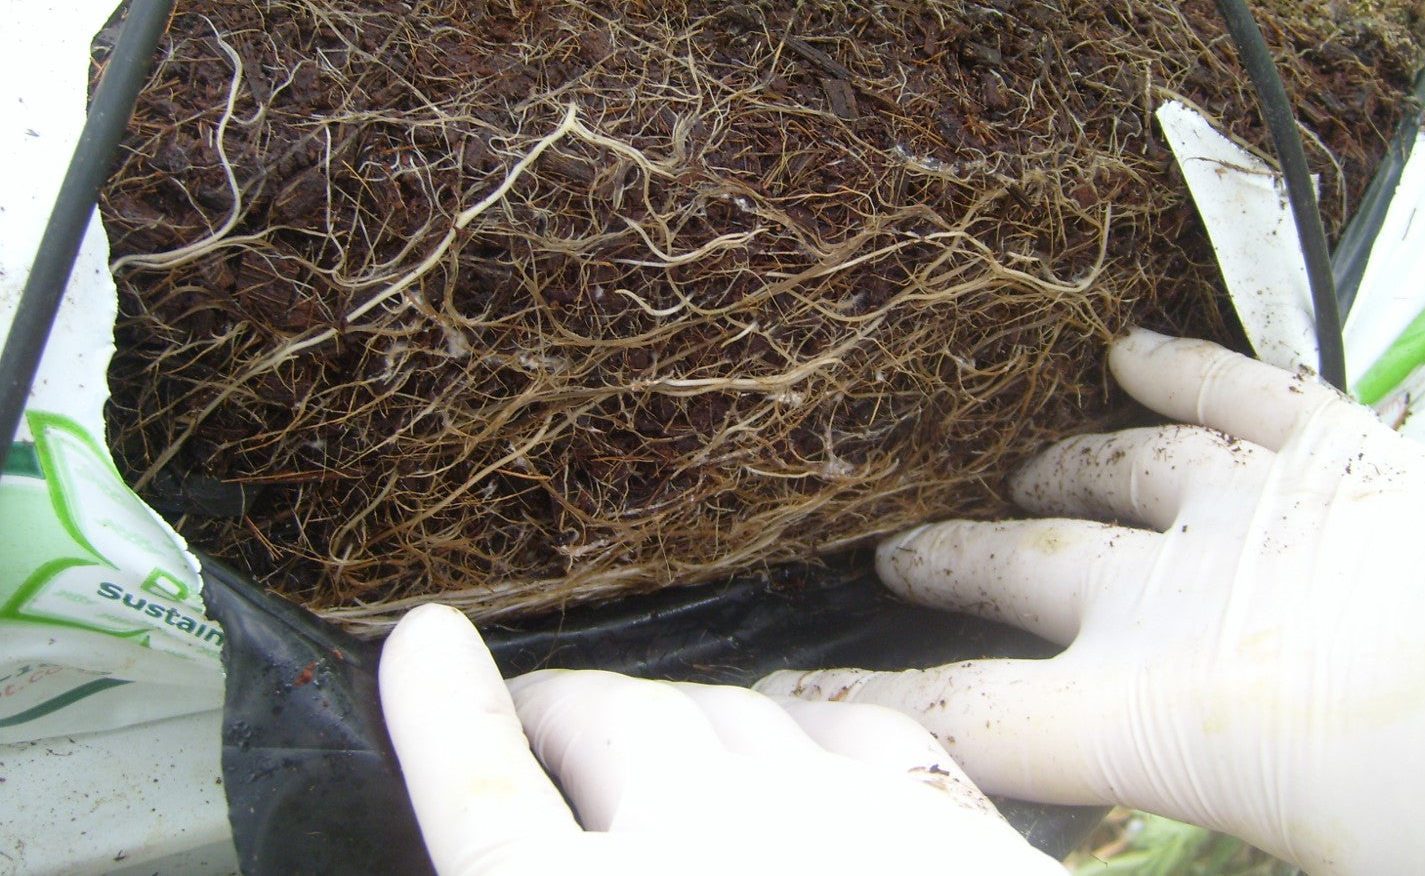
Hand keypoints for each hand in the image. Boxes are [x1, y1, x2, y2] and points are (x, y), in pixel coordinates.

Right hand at [378, 603, 1064, 874]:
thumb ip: (554, 874)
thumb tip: (533, 864)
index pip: (481, 785)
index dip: (443, 709)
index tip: (419, 636)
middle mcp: (697, 837)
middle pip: (603, 723)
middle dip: (558, 711)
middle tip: (541, 728)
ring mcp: (830, 815)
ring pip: (719, 710)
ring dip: (672, 721)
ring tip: (656, 750)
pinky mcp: (940, 818)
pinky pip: (840, 726)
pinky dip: (797, 731)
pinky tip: (792, 750)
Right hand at [757, 328, 1424, 875]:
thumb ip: (1197, 863)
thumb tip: (1140, 869)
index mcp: (1150, 716)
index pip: (963, 718)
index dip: (859, 705)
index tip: (783, 692)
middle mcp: (1171, 595)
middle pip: (1016, 570)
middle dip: (947, 561)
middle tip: (900, 554)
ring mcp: (1251, 510)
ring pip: (1117, 468)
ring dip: (1060, 470)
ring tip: (1025, 476)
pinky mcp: (1341, 458)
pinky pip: (1242, 391)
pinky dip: (1186, 363)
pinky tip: (1137, 346)